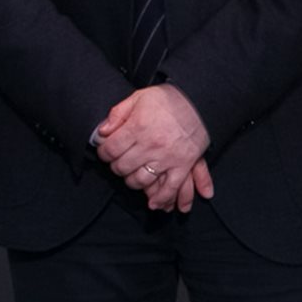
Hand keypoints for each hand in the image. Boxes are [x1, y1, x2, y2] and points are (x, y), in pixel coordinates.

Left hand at [95, 84, 210, 209]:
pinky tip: (154, 204)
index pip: (111, 149)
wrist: (199, 101)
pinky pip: (171, 188)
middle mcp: (151, 145)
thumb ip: (117, 114)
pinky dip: (162, 199)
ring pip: (142, 180)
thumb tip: (102, 132)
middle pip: (123, 167)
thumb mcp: (138, 98)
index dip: (103, 153)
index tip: (104, 152)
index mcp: (138, 127)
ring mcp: (168, 157)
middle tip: (116, 163)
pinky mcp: (183, 165)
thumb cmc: (168, 99)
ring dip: (132, 182)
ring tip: (130, 176)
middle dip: (116, 167)